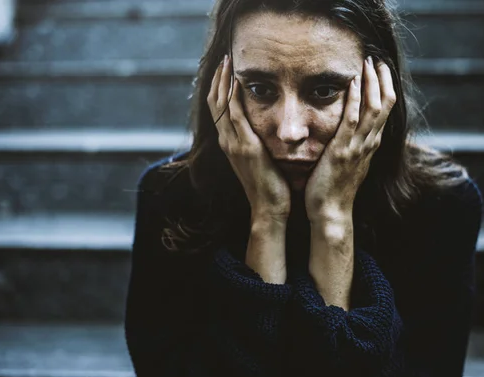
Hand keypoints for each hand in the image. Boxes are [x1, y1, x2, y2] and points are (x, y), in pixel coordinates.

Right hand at [207, 55, 291, 221]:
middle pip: (214, 103)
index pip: (218, 110)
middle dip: (218, 79)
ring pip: (221, 105)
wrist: (269, 209)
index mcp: (230, 144)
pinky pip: (235, 115)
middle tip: (224, 59)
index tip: (224, 70)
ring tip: (228, 62)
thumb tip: (262, 130)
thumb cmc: (269, 187)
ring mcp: (234, 144)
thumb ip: (255, 144)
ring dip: (223, 82)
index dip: (218, 88)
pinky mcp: (246, 147)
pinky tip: (237, 80)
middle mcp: (227, 142)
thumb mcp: (259, 161)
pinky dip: (233, 96)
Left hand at [305, 58, 396, 222]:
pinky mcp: (342, 151)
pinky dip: (354, 99)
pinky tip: (352, 82)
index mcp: (371, 146)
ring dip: (371, 84)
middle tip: (377, 60)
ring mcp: (357, 147)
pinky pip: (351, 120)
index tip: (380, 71)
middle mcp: (369, 144)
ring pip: (373, 109)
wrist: (330, 212)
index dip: (385, 89)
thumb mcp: (350, 164)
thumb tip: (353, 135)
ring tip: (368, 63)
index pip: (385, 111)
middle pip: (385, 105)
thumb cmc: (335, 190)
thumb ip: (354, 147)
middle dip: (382, 80)